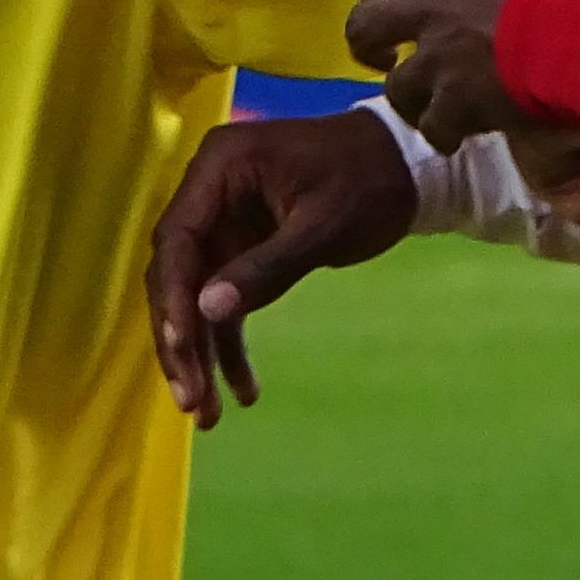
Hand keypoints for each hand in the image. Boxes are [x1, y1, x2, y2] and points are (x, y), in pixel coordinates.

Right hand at [145, 109, 416, 425]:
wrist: (405, 164)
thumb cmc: (368, 181)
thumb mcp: (323, 225)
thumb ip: (266, 268)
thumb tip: (208, 311)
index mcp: (220, 167)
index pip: (179, 238)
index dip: (174, 297)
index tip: (180, 349)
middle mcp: (209, 190)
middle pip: (177, 272)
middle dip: (182, 340)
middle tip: (191, 399)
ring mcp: (222, 219)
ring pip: (196, 293)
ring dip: (201, 352)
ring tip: (207, 415)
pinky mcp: (240, 244)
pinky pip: (226, 296)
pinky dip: (231, 341)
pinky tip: (243, 389)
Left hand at [345, 0, 579, 151]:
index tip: (386, 2)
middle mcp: (429, 8)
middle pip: (365, 27)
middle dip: (368, 45)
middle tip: (384, 58)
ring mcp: (437, 60)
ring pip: (396, 86)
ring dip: (408, 97)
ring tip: (425, 106)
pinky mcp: (456, 104)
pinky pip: (434, 127)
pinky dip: (442, 133)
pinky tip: (456, 137)